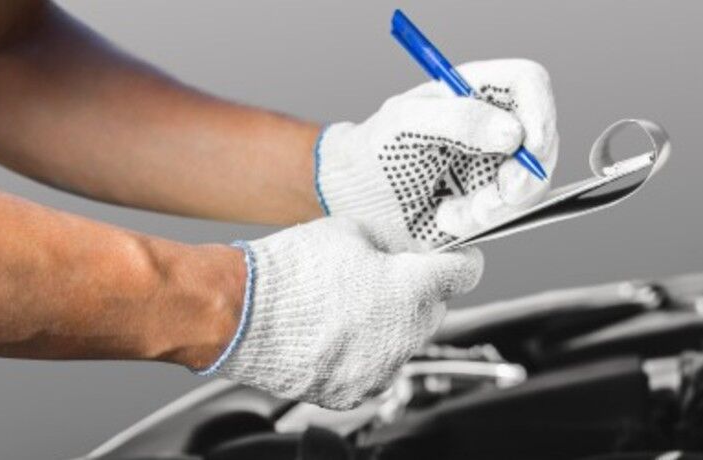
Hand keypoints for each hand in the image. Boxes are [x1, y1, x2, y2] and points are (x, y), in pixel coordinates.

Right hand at [197, 217, 482, 409]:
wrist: (239, 316)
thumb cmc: (290, 271)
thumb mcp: (349, 231)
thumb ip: (391, 243)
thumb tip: (407, 249)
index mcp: (412, 288)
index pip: (462, 274)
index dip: (460, 261)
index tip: (457, 260)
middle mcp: (405, 334)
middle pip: (434, 311)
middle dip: (417, 292)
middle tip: (382, 276)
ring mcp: (381, 369)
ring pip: (404, 343)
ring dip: (389, 325)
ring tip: (346, 306)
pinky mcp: (353, 392)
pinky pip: (374, 369)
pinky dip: (363, 354)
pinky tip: (334, 333)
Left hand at [315, 59, 558, 249]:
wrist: (357, 204)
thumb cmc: (374, 152)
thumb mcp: (406, 124)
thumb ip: (458, 118)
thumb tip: (514, 131)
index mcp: (476, 90)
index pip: (529, 84)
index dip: (541, 111)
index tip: (528, 147)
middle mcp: (494, 124)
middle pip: (544, 140)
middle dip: (522, 176)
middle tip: (493, 197)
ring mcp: (497, 164)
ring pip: (532, 184)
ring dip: (496, 206)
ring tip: (450, 212)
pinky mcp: (492, 201)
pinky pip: (511, 214)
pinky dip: (482, 223)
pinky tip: (448, 218)